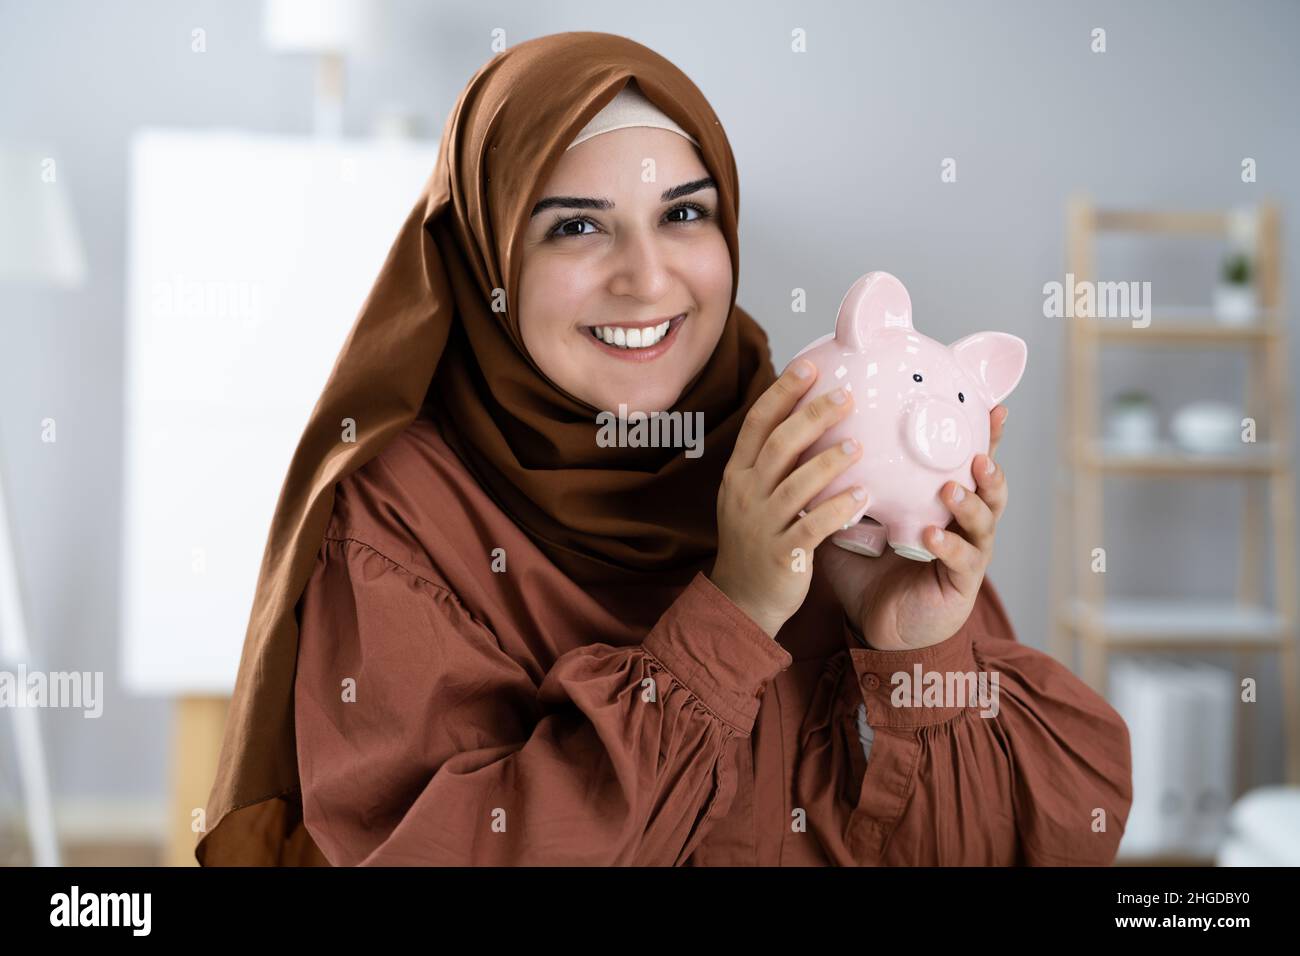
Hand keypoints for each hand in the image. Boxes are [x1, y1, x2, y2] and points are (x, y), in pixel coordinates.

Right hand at [709, 358, 867, 637]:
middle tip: (847, 396)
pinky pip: (813, 526)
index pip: (757, 423)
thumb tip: (809, 420)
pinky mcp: (781, 554)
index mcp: (738, 474)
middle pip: (779, 445)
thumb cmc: (757, 541)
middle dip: (813, 416)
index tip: (809, 365)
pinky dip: (838, 509)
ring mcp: (761, 524)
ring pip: (797, 484)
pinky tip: (864, 495)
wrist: (742, 600)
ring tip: (859, 445)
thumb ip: (775, 463)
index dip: (782, 392)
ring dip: (830, 461)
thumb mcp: (753, 496)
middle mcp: (746, 493)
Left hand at [818, 405, 1009, 651]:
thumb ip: (844, 488)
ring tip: (952, 488)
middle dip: (990, 465)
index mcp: (940, 501)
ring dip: (971, 502)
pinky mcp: (961, 583)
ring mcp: (968, 552)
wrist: (875, 625)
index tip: (991, 406)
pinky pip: (962, 560)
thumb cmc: (869, 569)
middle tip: (977, 452)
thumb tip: (811, 446)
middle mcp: (963, 522)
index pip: (964, 461)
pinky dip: (947, 546)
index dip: (982, 436)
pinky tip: (932, 535)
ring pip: (984, 521)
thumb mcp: (854, 520)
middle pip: (991, 487)